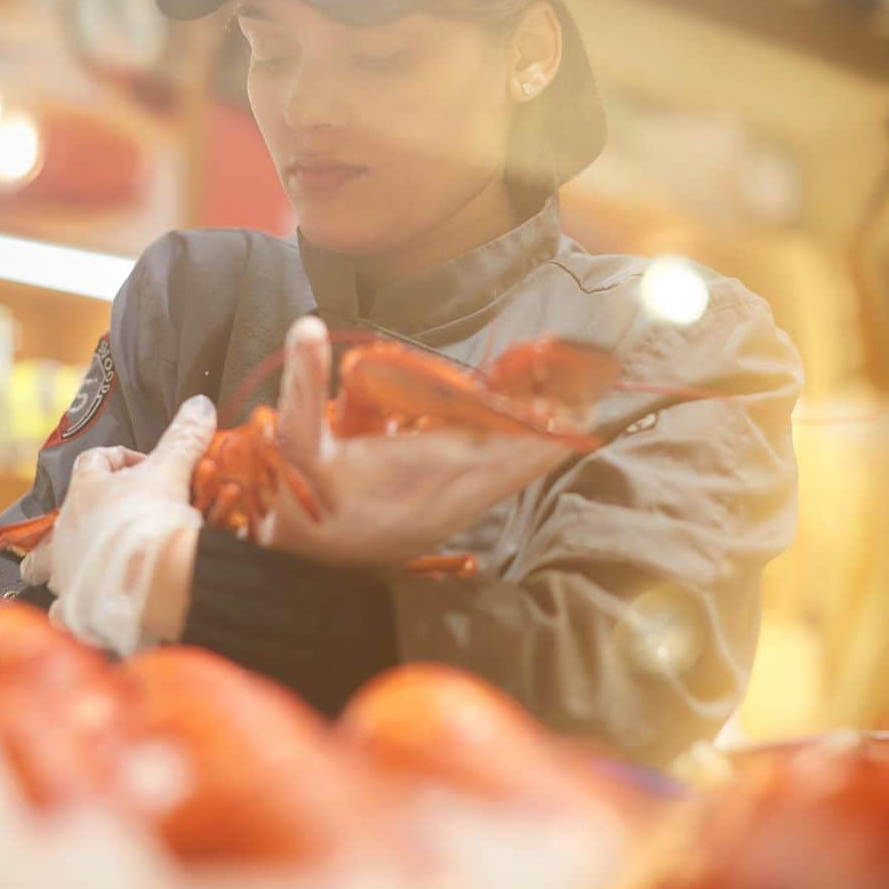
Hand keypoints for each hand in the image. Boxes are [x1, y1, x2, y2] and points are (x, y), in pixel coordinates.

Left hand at [21, 395, 216, 654]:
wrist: (150, 578)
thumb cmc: (154, 518)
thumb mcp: (174, 470)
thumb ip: (185, 437)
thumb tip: (200, 402)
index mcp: (87, 490)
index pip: (94, 461)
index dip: (122, 460)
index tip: (150, 467)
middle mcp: (67, 529)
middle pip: (60, 518)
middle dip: (80, 518)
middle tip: (110, 520)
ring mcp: (67, 570)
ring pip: (52, 565)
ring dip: (72, 562)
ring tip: (94, 566)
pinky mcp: (74, 607)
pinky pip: (63, 610)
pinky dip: (72, 610)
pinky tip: (85, 612)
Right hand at [263, 317, 574, 569]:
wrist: (311, 562)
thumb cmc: (307, 498)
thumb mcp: (297, 441)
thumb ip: (304, 385)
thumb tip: (307, 326)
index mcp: (427, 466)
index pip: (501, 435)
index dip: (539, 408)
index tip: (569, 378)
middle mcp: (456, 489)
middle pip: (527, 450)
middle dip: (560, 412)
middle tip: (592, 373)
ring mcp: (462, 504)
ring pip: (524, 467)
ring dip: (551, 433)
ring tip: (581, 394)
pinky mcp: (460, 512)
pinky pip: (509, 478)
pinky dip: (532, 452)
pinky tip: (546, 430)